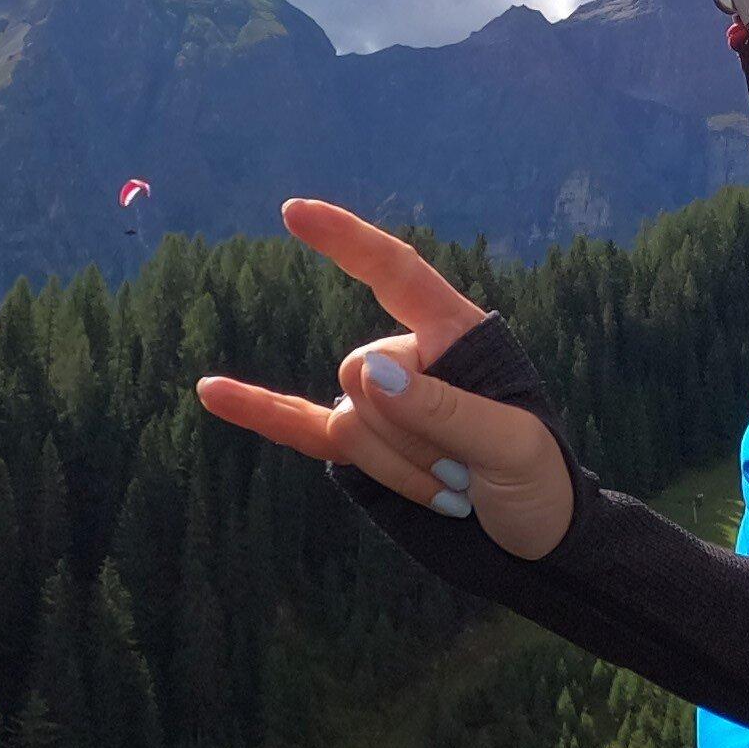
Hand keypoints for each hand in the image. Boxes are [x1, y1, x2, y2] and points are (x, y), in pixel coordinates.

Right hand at [194, 201, 577, 558]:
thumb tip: (363, 372)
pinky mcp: (359, 446)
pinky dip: (256, 410)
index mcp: (457, 335)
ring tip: (454, 491)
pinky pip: (299, 424)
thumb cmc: (538, 479)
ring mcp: (381, 402)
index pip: (395, 273)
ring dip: (398, 469)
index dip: (347, 241)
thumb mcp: (512, 446)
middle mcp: (410, 357)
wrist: (535, 536)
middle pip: (364, 376)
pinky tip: (211, 390)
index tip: (294, 211)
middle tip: (470, 473)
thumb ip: (444, 411)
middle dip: (412, 437)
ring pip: (346, 421)